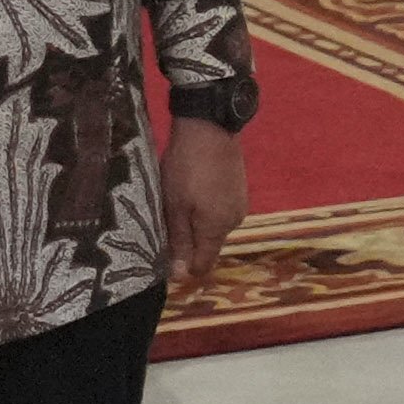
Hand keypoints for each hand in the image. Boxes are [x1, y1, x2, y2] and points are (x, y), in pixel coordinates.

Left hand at [161, 118, 248, 294]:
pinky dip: (205, 206)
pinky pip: (219, 210)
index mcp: (217, 229)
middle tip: (167, 216)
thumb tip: (181, 277)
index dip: (184, 266)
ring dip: (196, 220)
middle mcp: (234, 221)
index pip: (204, 265)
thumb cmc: (186, 168)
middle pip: (208, 245)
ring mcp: (239, 204)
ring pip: (213, 226)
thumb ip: (179, 242)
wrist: (210, 127)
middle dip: (188, 239)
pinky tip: (193, 188)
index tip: (164, 251)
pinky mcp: (238, 189)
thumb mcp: (175, 207)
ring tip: (178, 198)